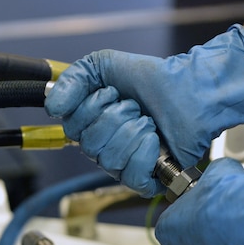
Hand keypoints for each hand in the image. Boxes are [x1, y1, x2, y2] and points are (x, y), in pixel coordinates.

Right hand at [45, 24, 243, 196]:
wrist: (191, 92)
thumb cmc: (154, 80)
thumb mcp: (106, 65)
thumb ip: (74, 78)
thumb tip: (52, 107)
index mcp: (91, 125)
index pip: (72, 128)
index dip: (92, 108)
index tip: (113, 93)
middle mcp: (104, 148)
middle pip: (90, 145)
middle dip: (117, 118)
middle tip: (136, 108)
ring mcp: (123, 166)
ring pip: (110, 159)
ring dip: (134, 132)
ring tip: (149, 122)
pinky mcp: (145, 179)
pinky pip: (131, 176)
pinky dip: (145, 154)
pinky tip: (156, 142)